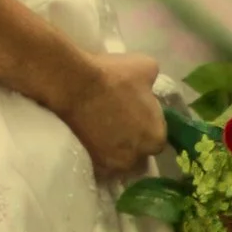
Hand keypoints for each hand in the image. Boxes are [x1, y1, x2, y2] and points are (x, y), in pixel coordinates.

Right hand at [66, 50, 165, 182]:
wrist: (75, 85)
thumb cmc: (115, 77)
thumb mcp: (147, 67)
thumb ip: (153, 84)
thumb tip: (148, 87)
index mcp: (156, 137)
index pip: (156, 135)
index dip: (146, 123)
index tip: (136, 111)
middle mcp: (136, 157)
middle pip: (137, 150)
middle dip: (131, 139)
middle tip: (118, 120)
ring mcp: (111, 163)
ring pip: (117, 157)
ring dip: (113, 147)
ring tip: (101, 128)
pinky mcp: (89, 162)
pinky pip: (97, 159)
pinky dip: (95, 149)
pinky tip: (89, 134)